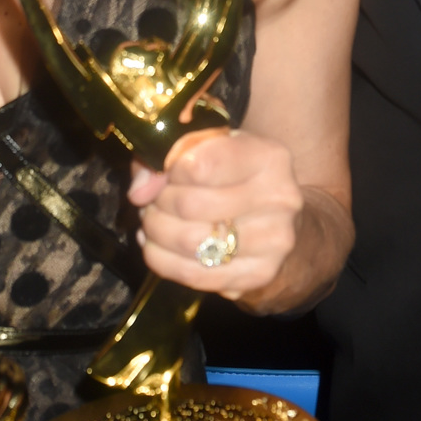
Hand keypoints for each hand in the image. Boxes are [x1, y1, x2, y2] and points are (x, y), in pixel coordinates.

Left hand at [127, 129, 302, 302]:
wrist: (275, 210)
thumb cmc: (233, 170)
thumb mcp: (205, 146)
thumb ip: (165, 155)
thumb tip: (140, 192)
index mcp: (268, 157)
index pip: (198, 165)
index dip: (167, 171)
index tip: (165, 173)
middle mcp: (280, 199)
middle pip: (189, 206)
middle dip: (158, 204)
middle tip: (153, 201)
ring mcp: (274, 241)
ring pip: (189, 243)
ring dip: (157, 233)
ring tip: (154, 222)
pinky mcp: (261, 274)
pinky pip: (194, 274)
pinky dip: (163, 261)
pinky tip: (159, 247)